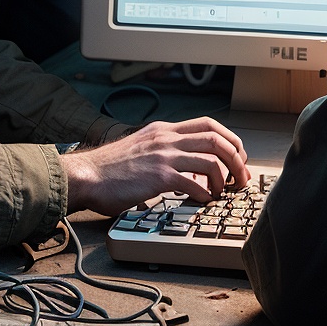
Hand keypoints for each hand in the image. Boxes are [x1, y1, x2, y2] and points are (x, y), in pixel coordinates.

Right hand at [62, 117, 249, 214]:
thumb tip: (187, 168)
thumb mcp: (141, 149)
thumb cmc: (109, 170)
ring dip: (224, 178)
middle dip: (236, 158)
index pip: (208, 124)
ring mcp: (163, 156)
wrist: (86, 175)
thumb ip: (163, 152)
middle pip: (217, 139)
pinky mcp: (158, 176)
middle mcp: (166, 139)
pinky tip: (201, 201)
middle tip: (241, 177)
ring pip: (211, 159)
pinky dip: (204, 193)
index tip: (236, 157)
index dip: (230, 139)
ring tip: (222, 192)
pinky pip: (194, 182)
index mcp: (163, 131)